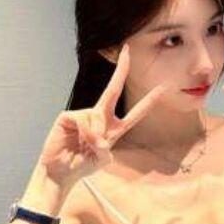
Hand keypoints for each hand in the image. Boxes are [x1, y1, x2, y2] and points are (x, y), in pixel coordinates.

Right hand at [39, 44, 168, 188]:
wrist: (60, 173)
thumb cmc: (82, 166)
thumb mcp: (101, 160)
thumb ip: (104, 149)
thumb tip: (100, 137)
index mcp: (114, 128)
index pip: (135, 113)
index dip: (149, 101)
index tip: (163, 88)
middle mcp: (100, 118)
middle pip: (113, 91)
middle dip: (121, 71)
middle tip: (127, 50)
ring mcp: (83, 115)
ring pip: (96, 117)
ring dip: (95, 135)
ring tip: (87, 147)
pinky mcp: (67, 116)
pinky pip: (82, 119)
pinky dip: (85, 132)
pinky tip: (79, 141)